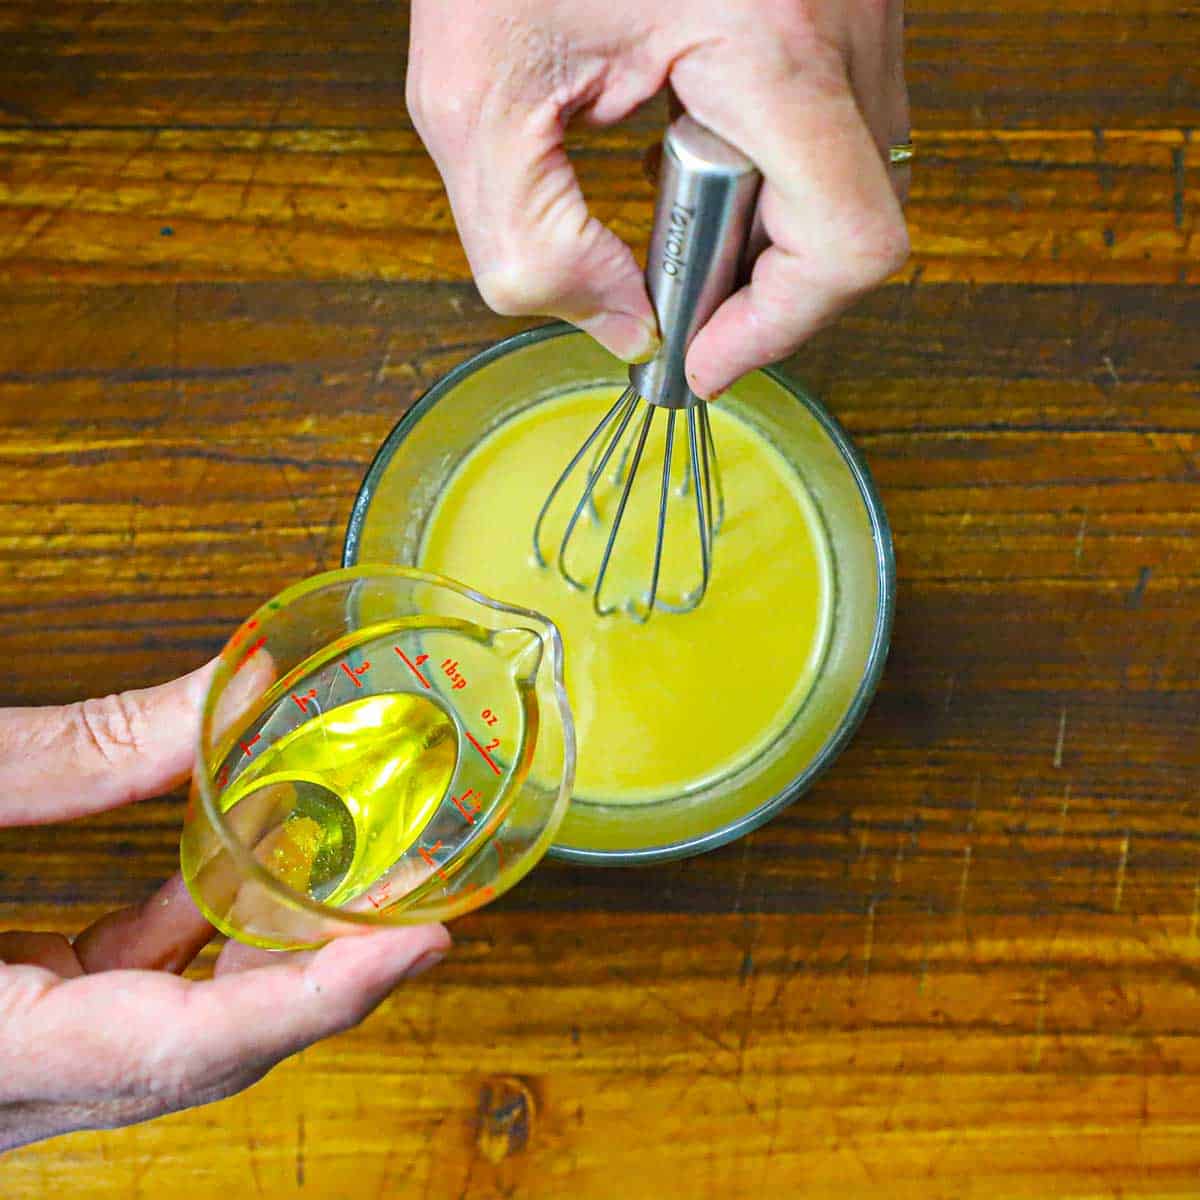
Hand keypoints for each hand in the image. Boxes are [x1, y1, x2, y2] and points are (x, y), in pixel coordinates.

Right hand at [0, 664, 448, 1152]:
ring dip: (250, 952)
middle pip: (190, 1057)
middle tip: (407, 896)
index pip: (177, 1052)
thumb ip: (83, 754)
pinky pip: (100, 1006)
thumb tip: (238, 696)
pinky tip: (221, 868)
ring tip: (339, 871)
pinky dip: (170, 939)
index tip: (420, 944)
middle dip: (310, 975)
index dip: (316, 1001)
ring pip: (154, 1039)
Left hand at [407, 0, 909, 397]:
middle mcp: (841, 18)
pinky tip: (686, 154)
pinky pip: (833, 134)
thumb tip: (624, 329)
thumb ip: (534, 249)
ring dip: (760, 229)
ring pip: (850, 183)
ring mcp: (854, 6)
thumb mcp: (477, 100)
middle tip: (669, 284)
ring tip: (667, 203)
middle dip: (757, 285)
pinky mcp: (835, 6)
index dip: (779, 328)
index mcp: (769, 38)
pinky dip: (764, 176)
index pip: (851, 241)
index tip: (703, 357)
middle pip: (855, 224)